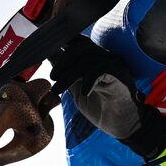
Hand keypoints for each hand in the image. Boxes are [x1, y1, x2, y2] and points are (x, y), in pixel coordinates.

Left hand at [50, 37, 165, 158]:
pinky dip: (88, 80)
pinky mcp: (121, 75)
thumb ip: (64, 72)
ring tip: (58, 90)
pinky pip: (101, 69)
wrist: (122, 125)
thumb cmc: (100, 107)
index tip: (44, 57)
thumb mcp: (74, 88)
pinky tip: (84, 93)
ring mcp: (114, 64)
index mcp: (94, 57)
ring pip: (88, 59)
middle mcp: (105, 56)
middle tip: (53, 78)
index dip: (60, 45)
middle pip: (81, 45)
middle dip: (62, 61)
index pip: (77, 40)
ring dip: (69, 75)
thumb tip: (46, 56)